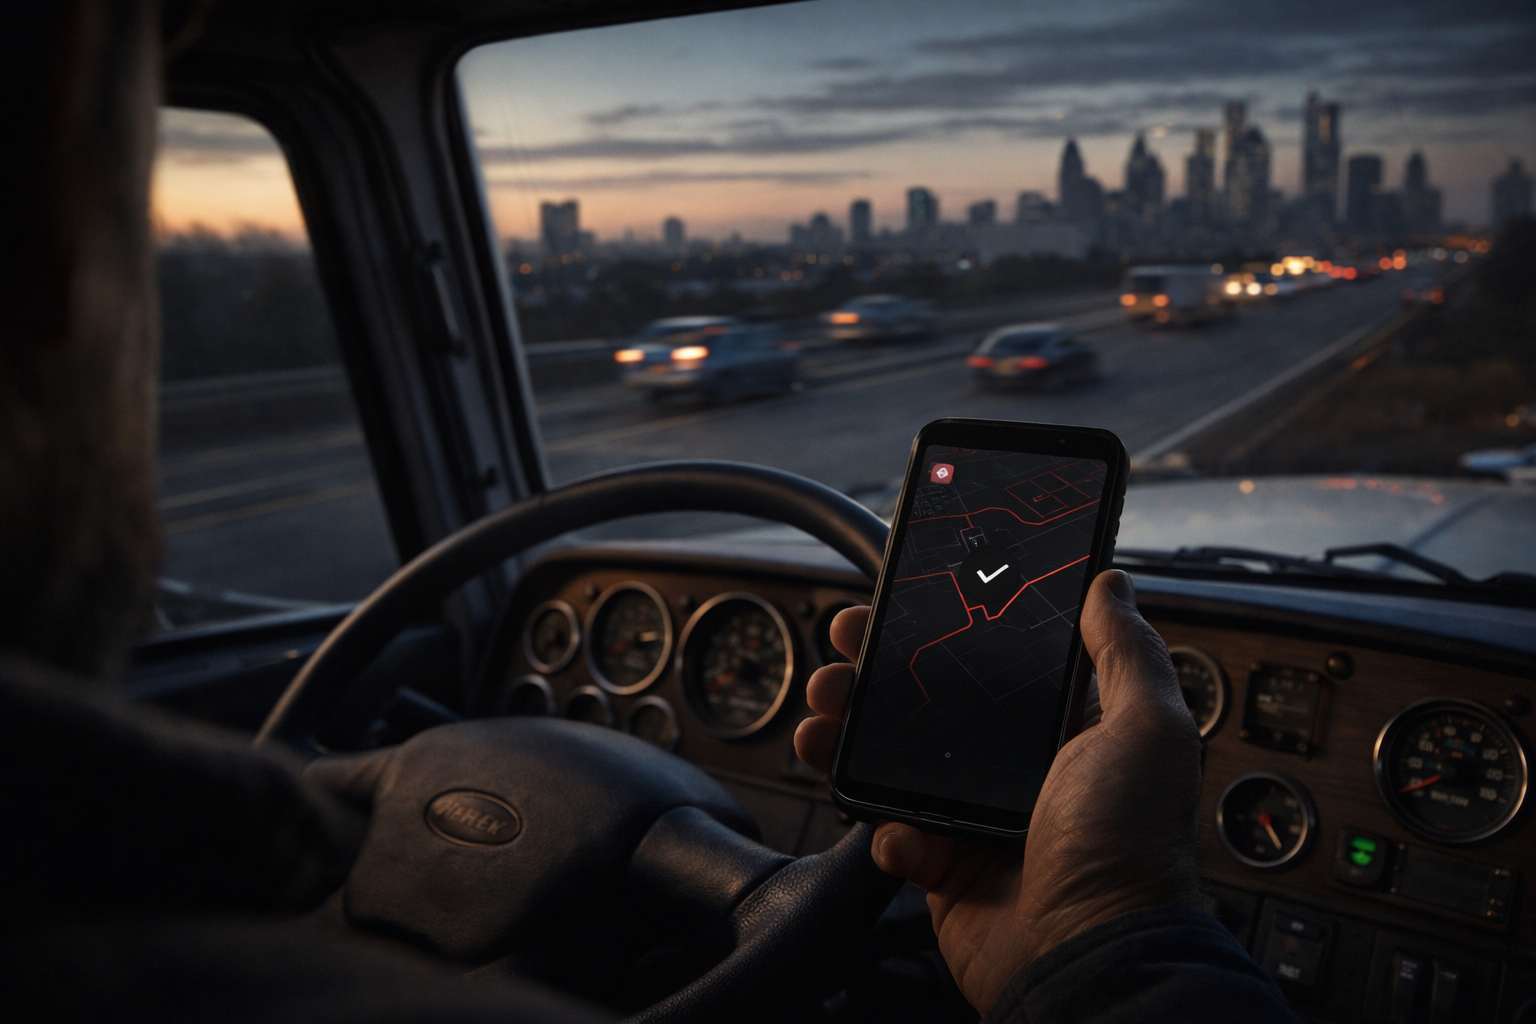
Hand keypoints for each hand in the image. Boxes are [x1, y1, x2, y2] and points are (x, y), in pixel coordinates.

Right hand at [794, 570, 1202, 1012]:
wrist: (1092, 957)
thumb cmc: (1132, 848)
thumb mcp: (1147, 730)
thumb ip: (1126, 652)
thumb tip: (1110, 585)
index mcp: (1063, 729)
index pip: (988, 661)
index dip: (937, 630)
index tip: (894, 606)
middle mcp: (1018, 769)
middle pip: (926, 704)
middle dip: (873, 677)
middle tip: (840, 660)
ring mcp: (976, 818)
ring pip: (894, 764)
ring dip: (850, 738)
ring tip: (822, 723)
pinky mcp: (947, 868)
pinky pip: (895, 835)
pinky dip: (884, 830)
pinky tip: (895, 830)